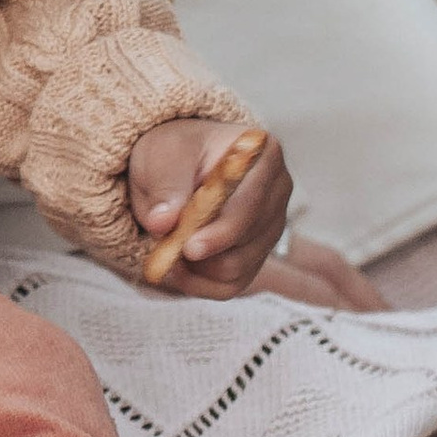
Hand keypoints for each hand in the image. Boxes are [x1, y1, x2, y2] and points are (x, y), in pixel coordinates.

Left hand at [130, 117, 292, 297]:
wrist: (173, 163)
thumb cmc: (172, 152)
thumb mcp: (160, 157)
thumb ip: (165, 187)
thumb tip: (162, 223)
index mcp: (262, 155)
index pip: (250, 204)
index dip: (221, 232)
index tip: (189, 248)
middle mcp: (277, 192)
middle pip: (248, 242)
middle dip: (203, 253)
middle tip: (165, 252)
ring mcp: (271, 226)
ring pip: (238, 268)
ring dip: (197, 268)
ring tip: (165, 250)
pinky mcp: (258, 253)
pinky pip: (233, 285)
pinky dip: (201, 283)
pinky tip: (178, 267)